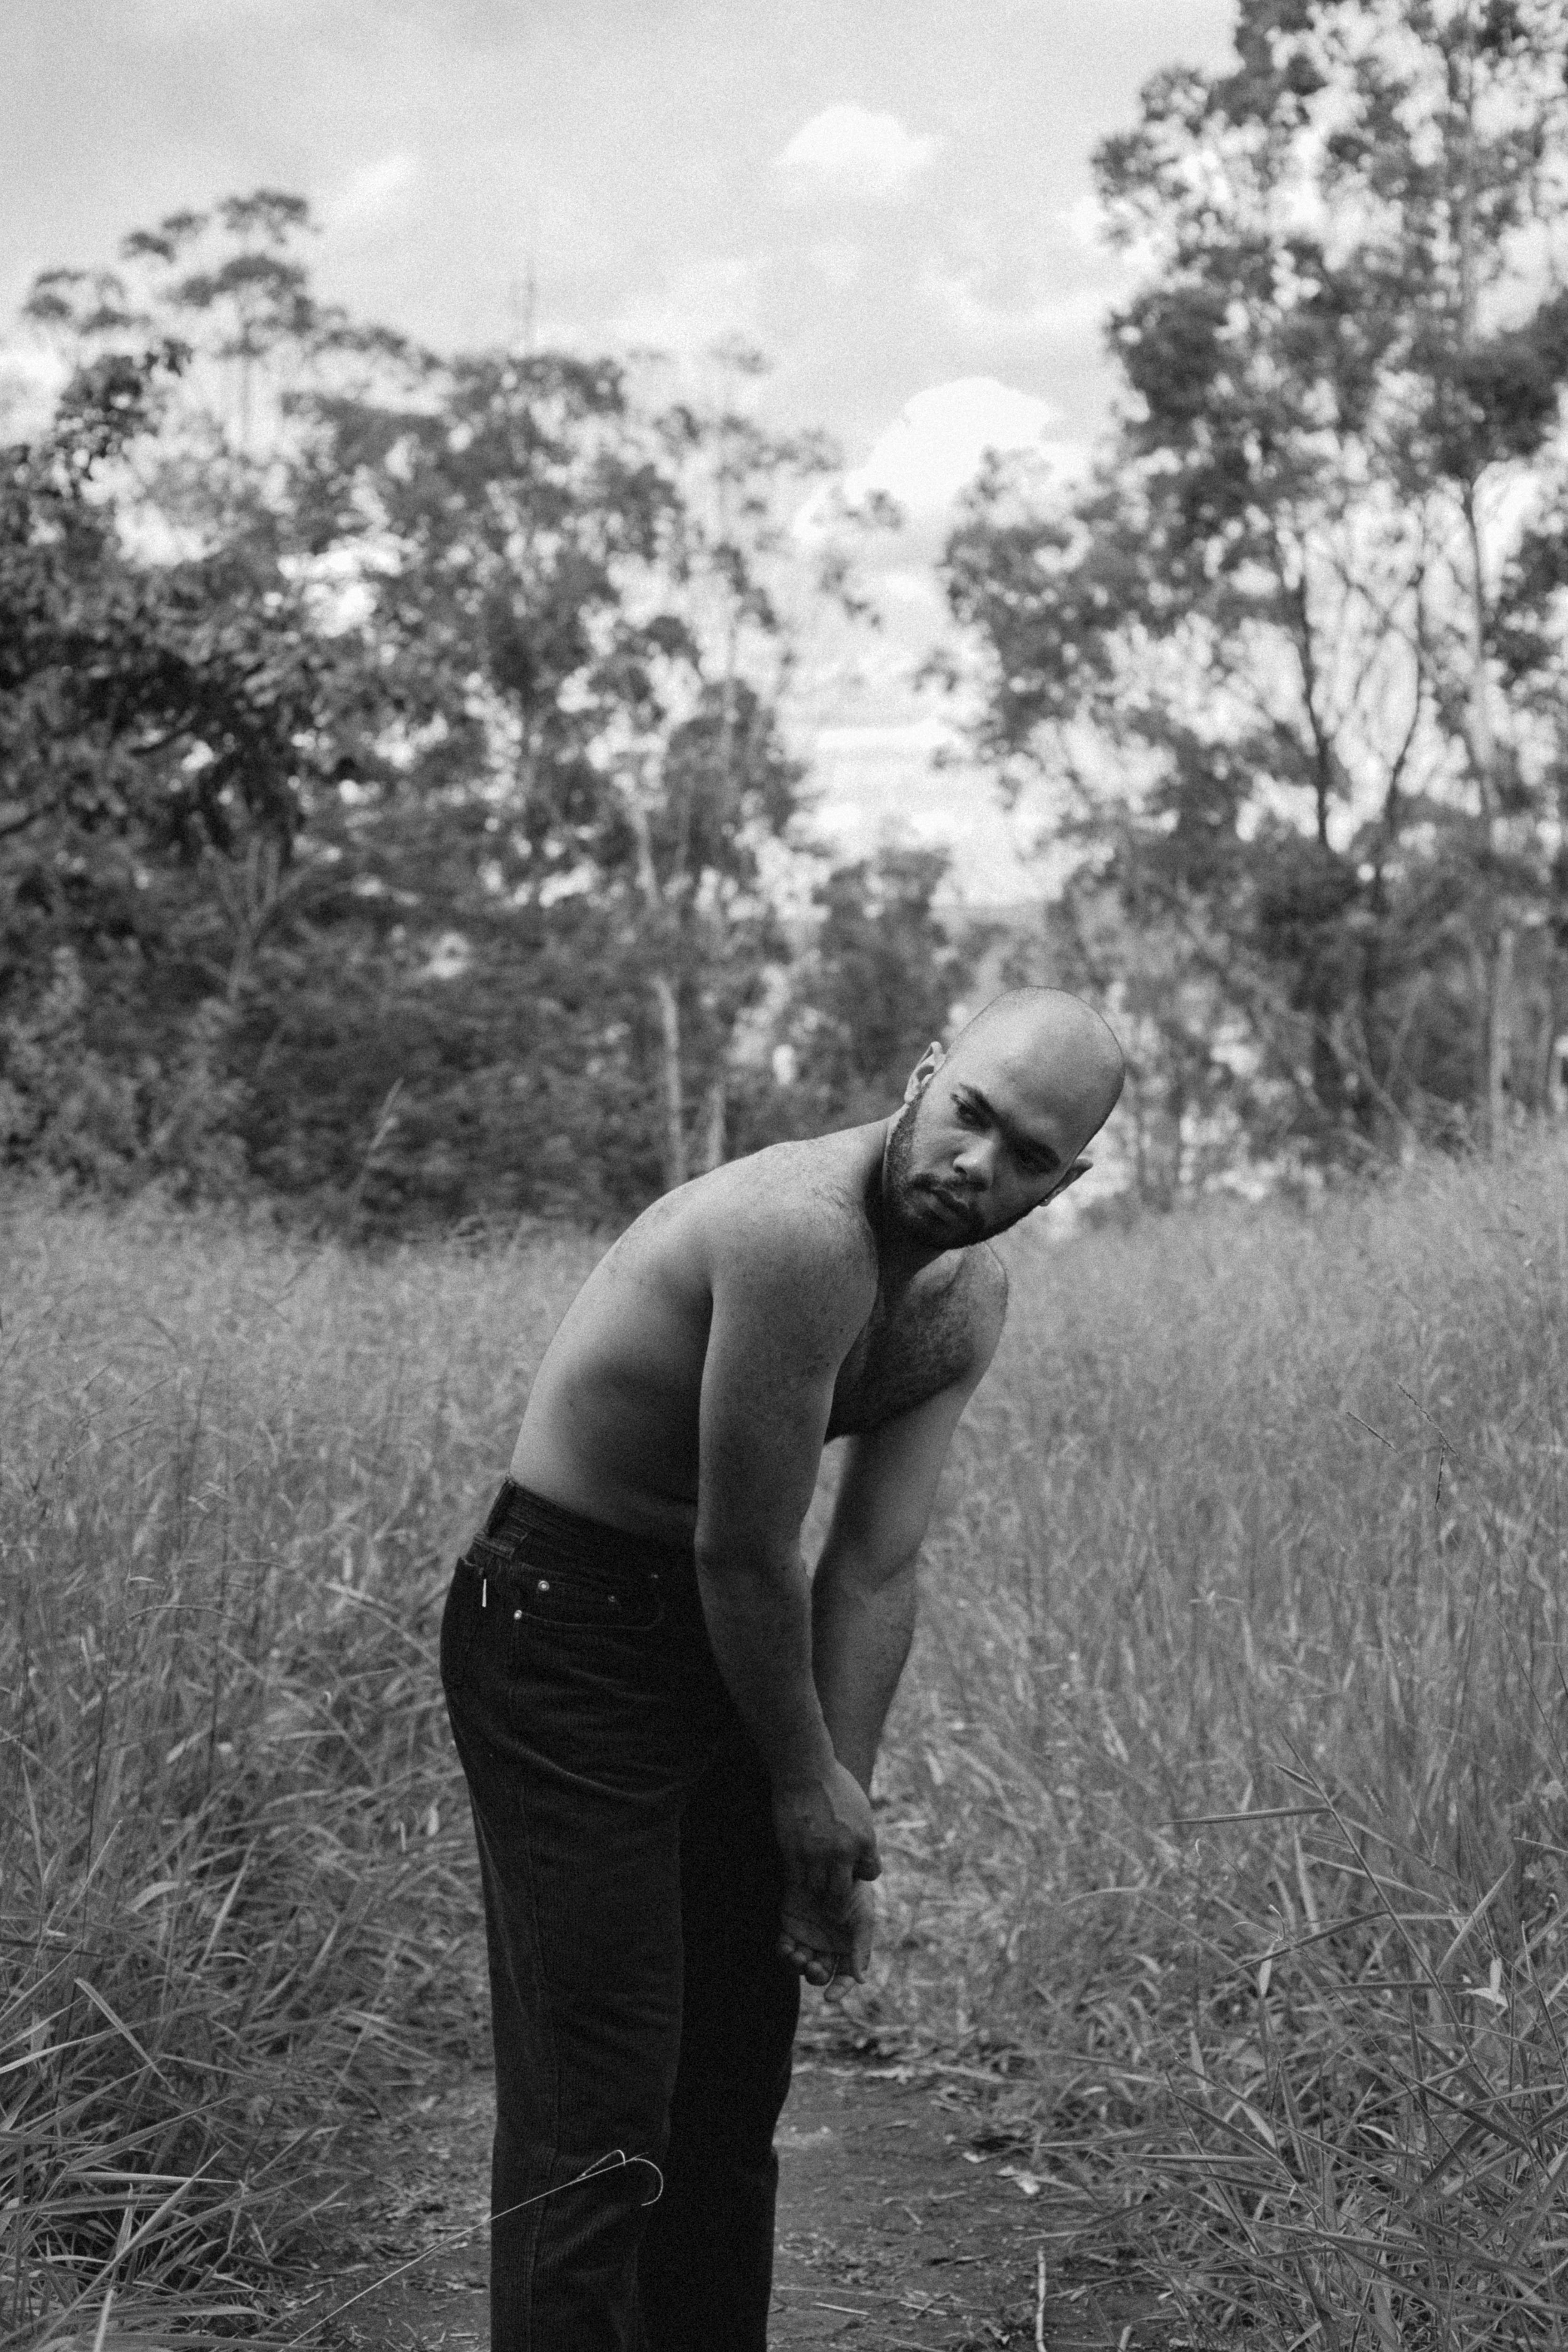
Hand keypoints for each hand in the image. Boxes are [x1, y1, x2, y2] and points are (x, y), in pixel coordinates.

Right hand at [771, 1758, 880, 1922]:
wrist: (805, 1769)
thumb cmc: (835, 1783)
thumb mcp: (861, 1808)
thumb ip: (862, 1834)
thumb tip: (861, 1853)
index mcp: (865, 1840)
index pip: (871, 1873)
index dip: (861, 1872)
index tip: (852, 1868)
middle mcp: (844, 1852)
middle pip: (841, 1893)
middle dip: (837, 1901)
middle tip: (832, 1906)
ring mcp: (817, 1854)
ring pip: (817, 1890)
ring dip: (815, 1888)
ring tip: (812, 1884)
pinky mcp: (794, 1851)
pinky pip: (796, 1879)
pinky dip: (797, 1878)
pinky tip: (797, 1871)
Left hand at [778, 1880, 875, 1989]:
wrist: (830, 1864)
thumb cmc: (853, 1892)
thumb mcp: (863, 1919)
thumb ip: (861, 1949)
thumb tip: (861, 1981)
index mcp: (846, 1947)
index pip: (843, 1976)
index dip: (838, 1989)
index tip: (830, 1997)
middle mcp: (827, 1946)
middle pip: (820, 1974)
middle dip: (816, 1976)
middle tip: (813, 1966)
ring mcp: (808, 1938)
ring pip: (800, 1965)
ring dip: (798, 1966)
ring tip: (798, 1957)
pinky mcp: (790, 1928)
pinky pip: (784, 1949)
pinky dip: (784, 1953)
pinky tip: (786, 1948)